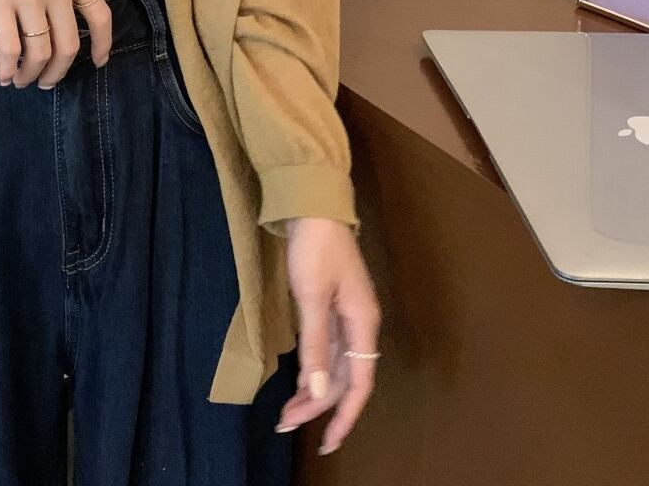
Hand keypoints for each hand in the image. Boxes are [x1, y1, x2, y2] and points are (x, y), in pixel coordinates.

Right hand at [0, 0, 111, 87]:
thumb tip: (56, 5)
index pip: (100, 16)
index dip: (102, 45)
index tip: (98, 61)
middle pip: (68, 45)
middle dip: (58, 71)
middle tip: (48, 80)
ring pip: (39, 53)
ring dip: (31, 74)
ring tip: (22, 80)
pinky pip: (9, 48)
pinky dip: (8, 68)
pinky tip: (3, 74)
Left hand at [276, 216, 380, 455]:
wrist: (313, 206)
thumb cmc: (314, 247)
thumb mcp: (311, 295)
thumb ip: (315, 344)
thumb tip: (318, 391)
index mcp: (363, 323)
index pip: (359, 383)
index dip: (344, 415)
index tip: (327, 442)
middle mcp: (360, 324)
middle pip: (345, 377)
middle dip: (318, 405)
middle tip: (285, 425)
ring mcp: (346, 315)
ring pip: (334, 365)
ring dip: (313, 389)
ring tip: (286, 412)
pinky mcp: (331, 306)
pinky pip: (326, 349)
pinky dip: (312, 367)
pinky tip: (298, 381)